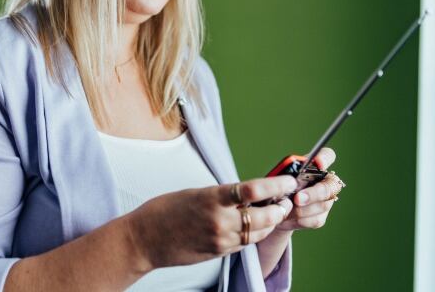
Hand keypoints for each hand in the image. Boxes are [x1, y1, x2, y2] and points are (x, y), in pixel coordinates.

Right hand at [125, 175, 296, 270]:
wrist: (145, 239)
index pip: (254, 190)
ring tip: (275, 212)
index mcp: (212, 198)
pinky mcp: (219, 252)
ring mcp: (221, 240)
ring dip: (270, 222)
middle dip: (280, 208)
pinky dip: (254, 234)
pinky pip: (245, 243)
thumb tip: (249, 194)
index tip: (289, 181)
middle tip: (287, 199)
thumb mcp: (196, 193)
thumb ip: (223, 195)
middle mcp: (220, 221)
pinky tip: (254, 225)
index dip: (276, 185)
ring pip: (259, 233)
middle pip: (264, 216)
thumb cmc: (165, 210)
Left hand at [275, 147, 344, 231]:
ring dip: (303, 210)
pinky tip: (288, 218)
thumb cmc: (275, 187)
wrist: (272, 210)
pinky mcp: (321, 216)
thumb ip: (284, 177)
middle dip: (314, 193)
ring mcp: (325, 200)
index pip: (327, 156)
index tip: (318, 163)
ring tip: (286, 209)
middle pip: (329, 186)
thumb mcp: (276, 178)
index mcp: (314, 167)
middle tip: (297, 199)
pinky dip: (300, 220)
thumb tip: (285, 183)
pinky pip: (315, 219)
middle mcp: (324, 182)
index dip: (325, 158)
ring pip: (323, 205)